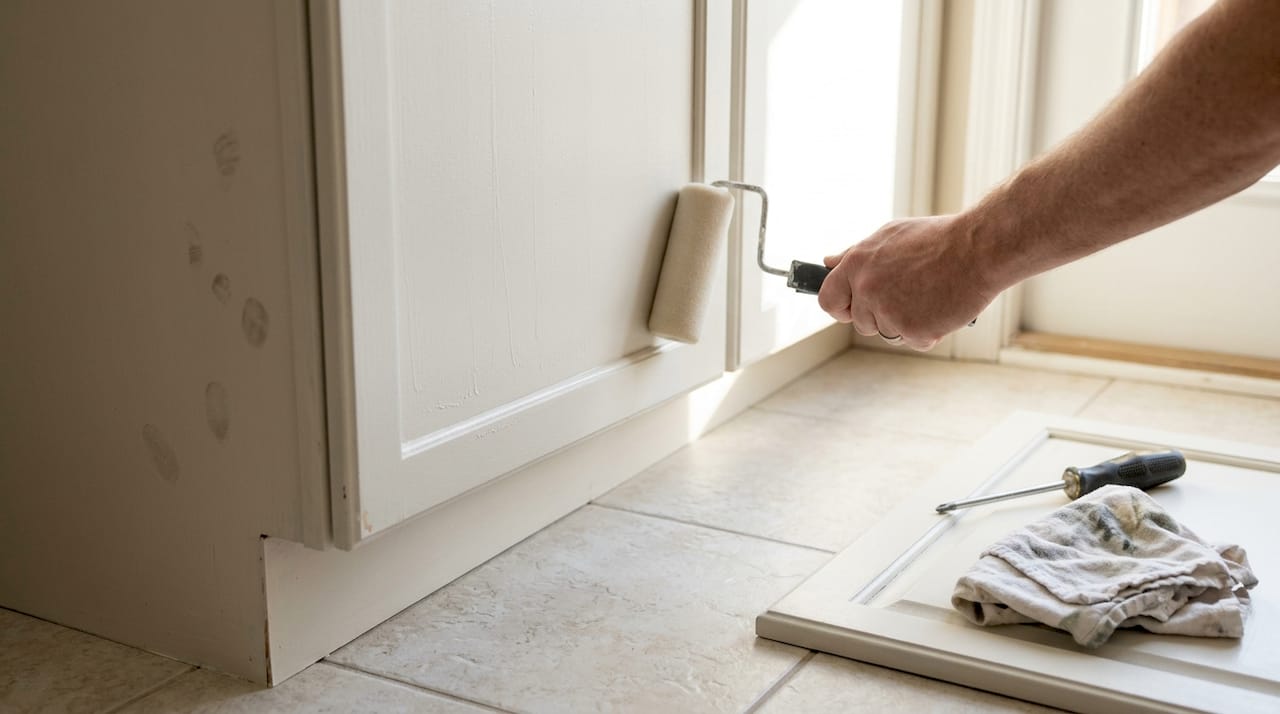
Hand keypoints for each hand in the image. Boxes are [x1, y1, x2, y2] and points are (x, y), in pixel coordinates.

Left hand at [817, 214, 996, 350]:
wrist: (979, 248)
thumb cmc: (938, 239)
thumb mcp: (890, 235)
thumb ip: (856, 253)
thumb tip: (828, 263)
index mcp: (858, 264)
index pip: (828, 299)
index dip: (840, 307)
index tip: (851, 309)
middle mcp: (867, 289)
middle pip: (861, 322)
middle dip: (881, 315)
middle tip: (910, 295)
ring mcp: (889, 312)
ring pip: (888, 332)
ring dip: (906, 322)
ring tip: (930, 295)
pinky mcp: (913, 330)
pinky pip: (914, 341)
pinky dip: (929, 330)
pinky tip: (942, 307)